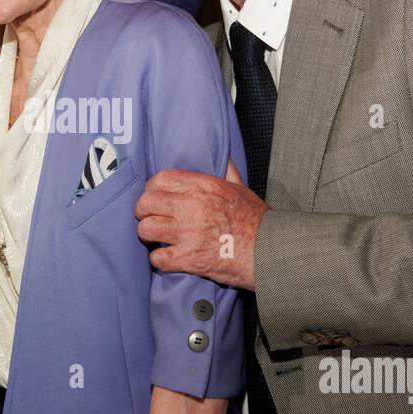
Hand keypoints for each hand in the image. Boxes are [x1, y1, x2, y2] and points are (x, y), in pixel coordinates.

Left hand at [134, 160, 265, 288]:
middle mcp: (192, 206)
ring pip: (146, 229)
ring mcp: (188, 233)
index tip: (155, 196)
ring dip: (149, 234)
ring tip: (157, 237)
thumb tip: (223, 155)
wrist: (268, 250)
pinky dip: (160, 259)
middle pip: (146, 202)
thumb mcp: (241, 187)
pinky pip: (157, 257)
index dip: (152, 188)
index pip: (160, 178)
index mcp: (203, 186)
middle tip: (150, 217)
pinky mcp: (189, 258)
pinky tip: (168, 256)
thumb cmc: (257, 220)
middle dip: (144, 211)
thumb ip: (227, 170)